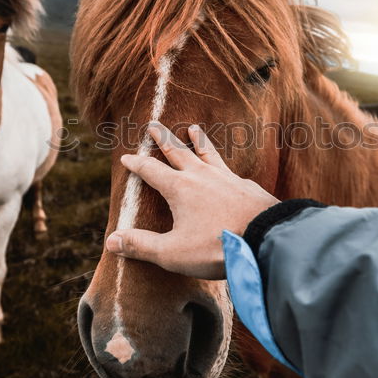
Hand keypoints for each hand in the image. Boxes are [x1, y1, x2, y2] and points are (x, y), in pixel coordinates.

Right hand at [104, 122, 279, 278]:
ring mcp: (227, 178)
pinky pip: (231, 170)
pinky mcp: (247, 186)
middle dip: (164, 138)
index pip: (151, 170)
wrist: (266, 238)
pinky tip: (227, 170)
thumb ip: (141, 246)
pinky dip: (224, 165)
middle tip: (154, 124)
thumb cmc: (216, 246)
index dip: (137, 164)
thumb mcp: (172, 252)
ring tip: (194, 128)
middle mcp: (201, 176)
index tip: (126, 157)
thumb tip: (111, 241)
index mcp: (179, 188)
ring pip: (208, 153)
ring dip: (198, 140)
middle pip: (178, 151)